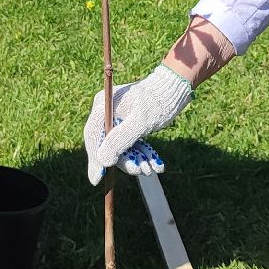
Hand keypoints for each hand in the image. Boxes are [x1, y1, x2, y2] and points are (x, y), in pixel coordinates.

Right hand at [82, 64, 192, 184]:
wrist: (175, 89)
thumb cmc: (157, 102)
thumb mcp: (139, 122)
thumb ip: (120, 141)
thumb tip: (103, 161)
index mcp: (104, 106)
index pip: (93, 136)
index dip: (95, 159)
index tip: (97, 179)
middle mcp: (107, 112)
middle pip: (107, 144)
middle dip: (124, 160)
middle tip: (140, 171)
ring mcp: (117, 118)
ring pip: (121, 147)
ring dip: (136, 160)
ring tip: (152, 168)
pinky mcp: (128, 124)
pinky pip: (131, 144)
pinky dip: (142, 154)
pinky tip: (155, 164)